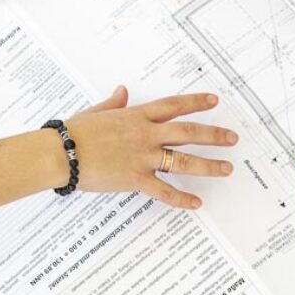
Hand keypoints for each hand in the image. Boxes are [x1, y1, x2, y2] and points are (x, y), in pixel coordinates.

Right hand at [62, 87, 237, 209]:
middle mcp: (145, 134)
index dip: (196, 102)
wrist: (61, 153)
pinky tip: (196, 203)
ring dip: (208, 164)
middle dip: (213, 134)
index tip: (214, 101)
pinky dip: (181, 199)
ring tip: (226, 168)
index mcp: (137, 116)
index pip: (174, 105)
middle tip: (232, 138)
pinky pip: (164, 191)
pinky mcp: (135, 179)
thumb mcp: (96, 112)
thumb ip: (114, 103)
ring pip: (183, 160)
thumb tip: (123, 91)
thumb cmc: (74, 132)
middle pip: (188, 131)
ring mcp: (143, 157)